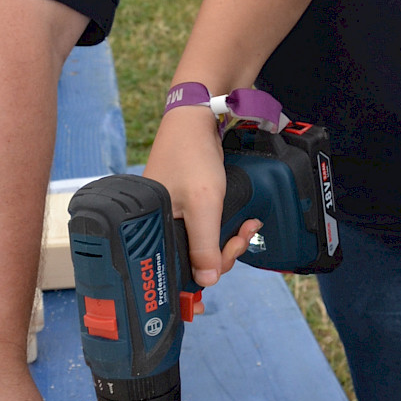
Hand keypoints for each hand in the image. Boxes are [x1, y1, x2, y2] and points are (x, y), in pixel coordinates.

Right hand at [144, 106, 261, 286]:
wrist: (197, 119)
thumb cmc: (192, 156)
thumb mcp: (204, 204)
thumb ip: (205, 244)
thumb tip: (207, 280)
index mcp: (152, 229)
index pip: (178, 269)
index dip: (206, 271)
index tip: (228, 257)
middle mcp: (160, 225)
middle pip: (194, 260)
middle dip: (224, 252)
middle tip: (243, 236)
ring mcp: (174, 215)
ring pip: (203, 245)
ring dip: (229, 240)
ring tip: (247, 227)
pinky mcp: (186, 206)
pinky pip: (206, 229)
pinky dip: (225, 228)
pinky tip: (242, 221)